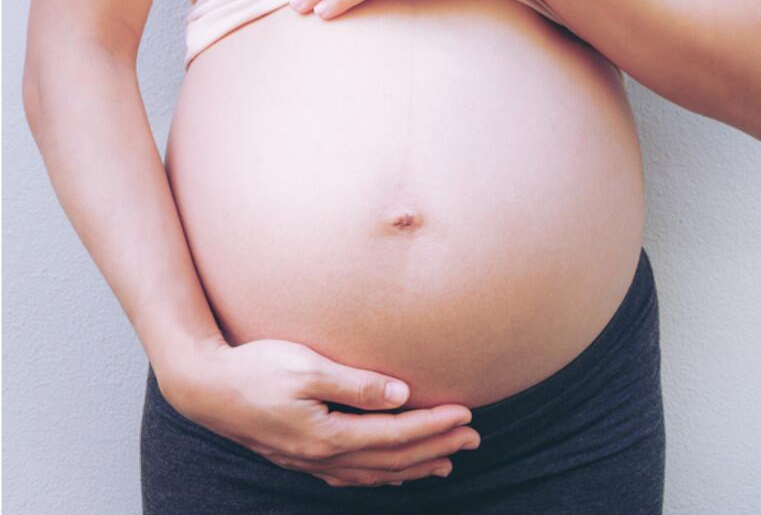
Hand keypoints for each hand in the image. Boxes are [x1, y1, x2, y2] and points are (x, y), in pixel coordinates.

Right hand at [156, 337, 481, 487]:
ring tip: (447, 462)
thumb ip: (356, 383)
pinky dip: (381, 475)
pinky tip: (394, 472)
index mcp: (328, 434)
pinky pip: (352, 476)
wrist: (203, 387)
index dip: (434, 426)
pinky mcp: (300, 457)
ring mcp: (310, 461)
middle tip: (474, 439)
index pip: (396, 434)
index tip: (467, 414)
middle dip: (436, 448)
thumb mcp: (306, 367)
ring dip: (414, 466)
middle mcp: (322, 456)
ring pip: (375, 473)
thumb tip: (401, 394)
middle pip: (392, 458)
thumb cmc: (254, 368)